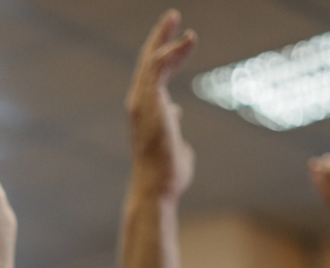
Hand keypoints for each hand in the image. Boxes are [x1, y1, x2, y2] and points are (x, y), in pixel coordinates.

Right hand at [126, 10, 196, 200]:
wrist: (157, 188)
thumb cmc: (167, 177)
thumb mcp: (175, 145)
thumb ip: (174, 128)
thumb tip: (176, 115)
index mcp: (147, 115)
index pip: (153, 79)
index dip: (165, 58)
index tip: (179, 43)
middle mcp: (140, 106)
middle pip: (147, 64)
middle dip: (159, 39)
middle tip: (172, 16)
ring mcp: (142, 104)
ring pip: (151, 62)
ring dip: (163, 39)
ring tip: (176, 18)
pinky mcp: (149, 103)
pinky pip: (158, 68)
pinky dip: (171, 51)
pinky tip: (188, 40)